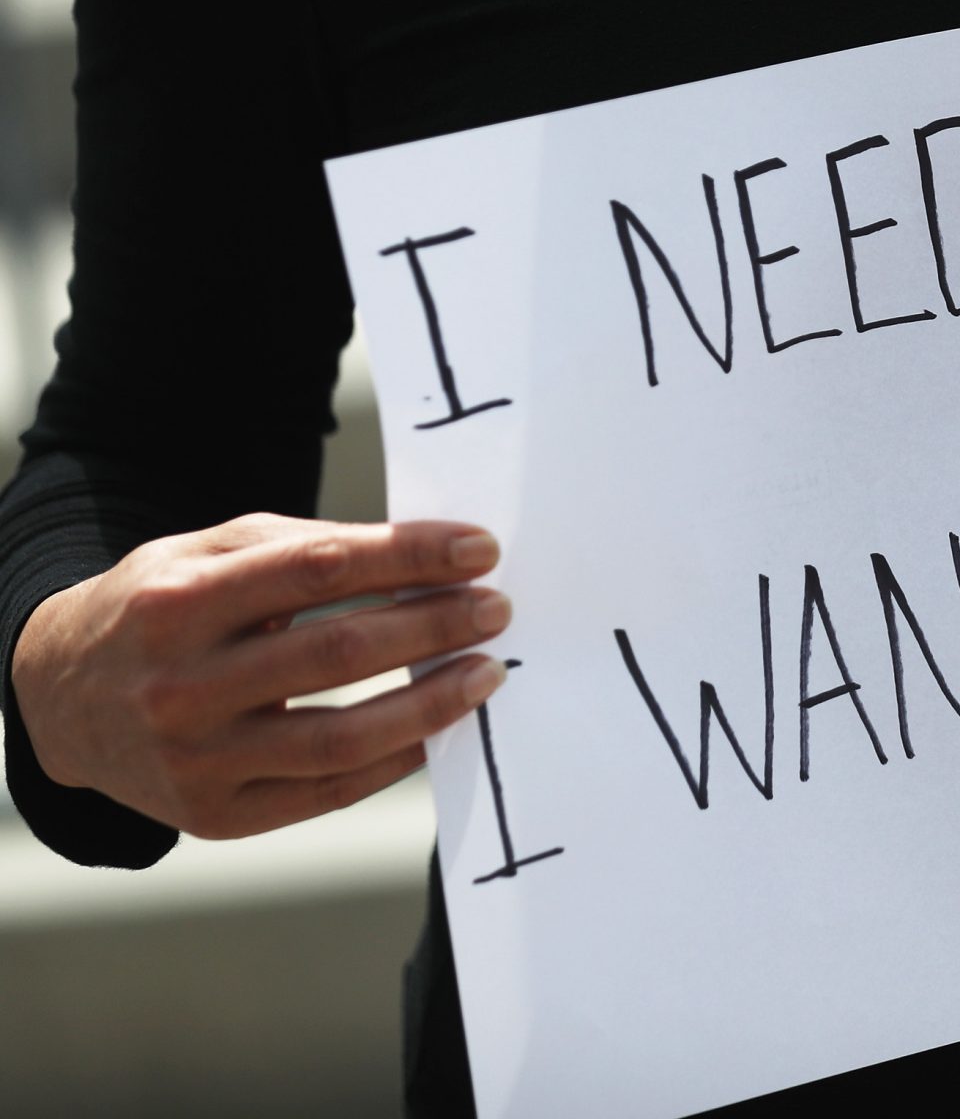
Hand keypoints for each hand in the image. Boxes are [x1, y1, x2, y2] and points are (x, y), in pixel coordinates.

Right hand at [10, 512, 509, 838]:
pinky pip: (326, 792)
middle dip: (435, 625)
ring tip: (485, 672)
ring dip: (431, 702)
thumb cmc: (162, 609)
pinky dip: (393, 759)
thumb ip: (307, 550)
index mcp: (179, 601)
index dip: (410, 556)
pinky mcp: (213, 816)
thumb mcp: (211, 553)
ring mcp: (195, 759)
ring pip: (341, 736)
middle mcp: (181, 685)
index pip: (320, 569)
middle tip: (496, 608)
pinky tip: (437, 728)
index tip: (479, 549)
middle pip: (339, 652)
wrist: (59, 699)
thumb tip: (426, 559)